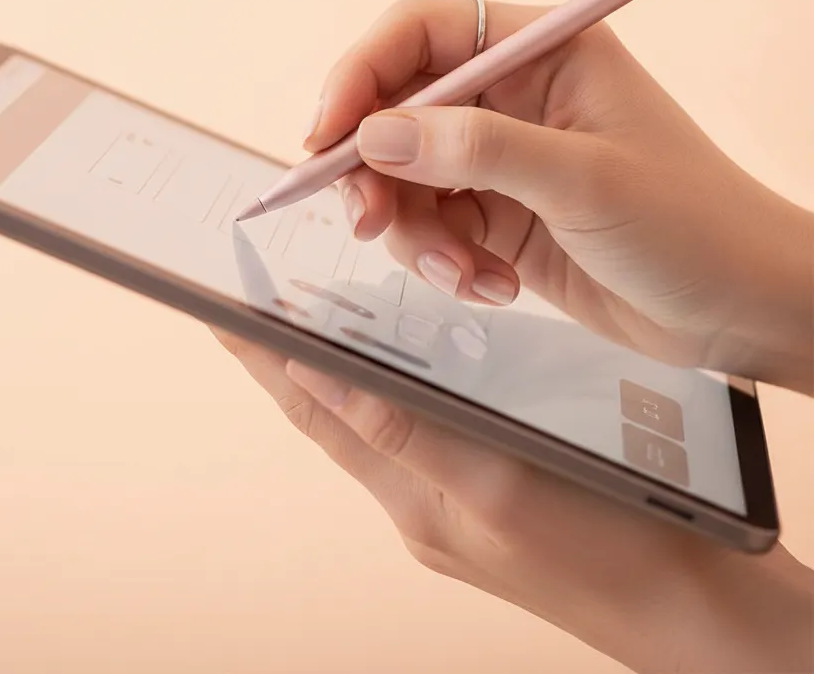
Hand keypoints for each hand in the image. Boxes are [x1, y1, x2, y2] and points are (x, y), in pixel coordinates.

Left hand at [210, 329, 813, 673]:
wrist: (684, 601)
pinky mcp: (480, 487)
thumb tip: (319, 371)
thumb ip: (402, 428)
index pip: (312, 408)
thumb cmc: (599, 551)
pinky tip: (396, 359)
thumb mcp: (492, 486)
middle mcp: (414, 493)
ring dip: (335, 367)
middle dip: (283, 355)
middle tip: (246, 300)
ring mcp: (444, 493)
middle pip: (331, 410)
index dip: (260, 355)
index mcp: (408, 494)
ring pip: (372, 415)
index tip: (217, 306)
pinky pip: (417, 425)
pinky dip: (392, 386)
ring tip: (300, 316)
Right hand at [303, 0, 812, 393]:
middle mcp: (510, 97)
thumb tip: (374, 134)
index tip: (326, 136)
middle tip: (369, 223)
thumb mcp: (583, 180)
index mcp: (541, 52)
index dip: (359, 76)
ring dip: (415, 232)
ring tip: (463, 271)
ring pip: (404, 179)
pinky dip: (443, 260)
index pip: (418, 34)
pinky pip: (431, 227)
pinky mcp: (496, 213)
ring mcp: (500, 158)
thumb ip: (477, 149)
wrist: (741, 309)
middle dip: (374, 171)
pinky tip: (492, 286)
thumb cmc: (693, 225)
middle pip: (395, 111)